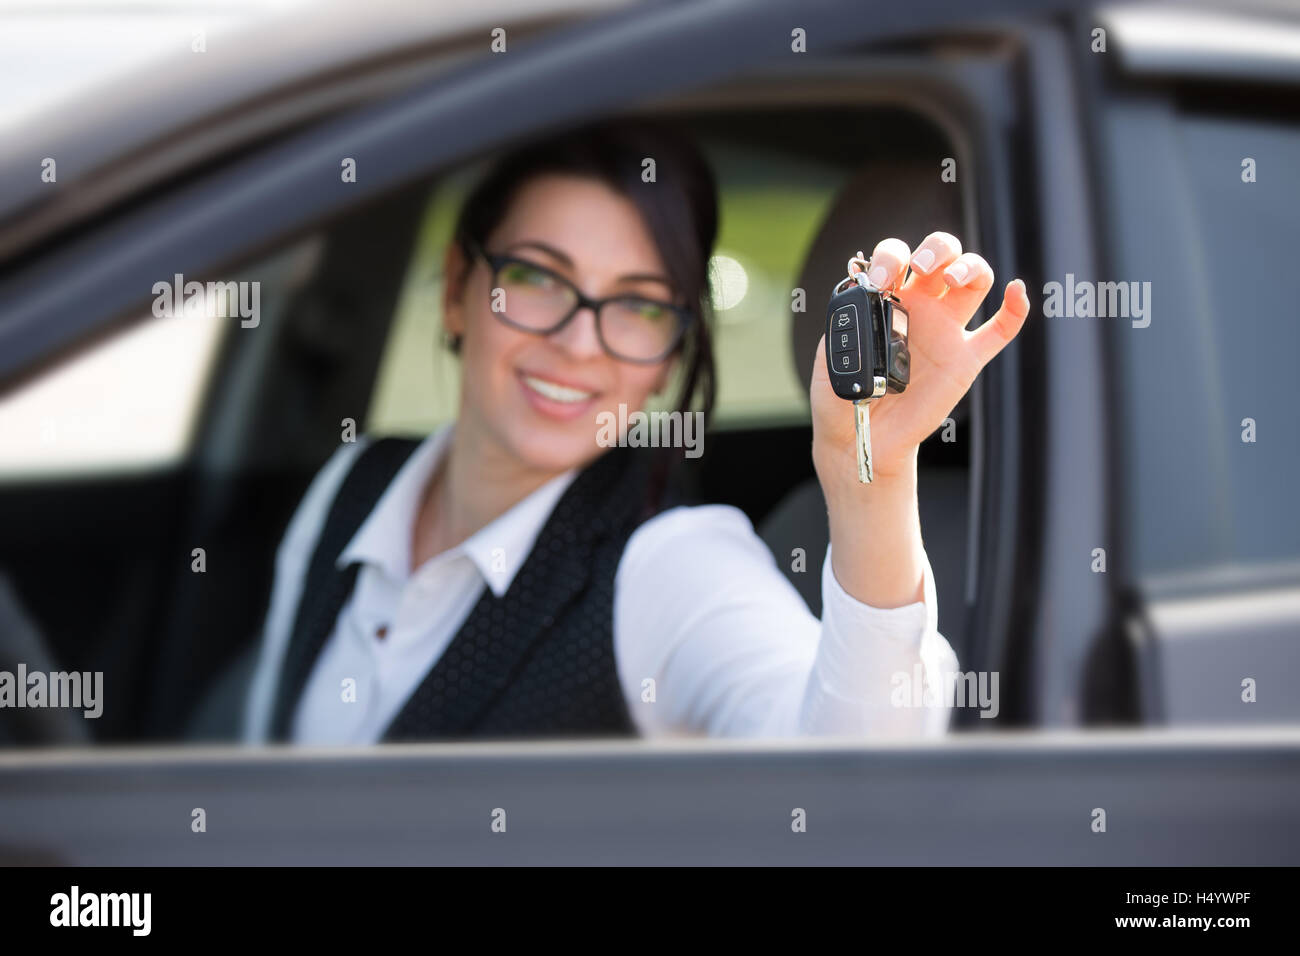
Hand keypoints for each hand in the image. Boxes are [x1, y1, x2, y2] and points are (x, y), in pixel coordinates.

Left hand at [811, 232, 1030, 485]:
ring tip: (953, 279)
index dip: (892, 257)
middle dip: (935, 249)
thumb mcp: (828, 362)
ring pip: (973, 280)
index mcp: (884, 300)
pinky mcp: (966, 360)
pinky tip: (1017, 290)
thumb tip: (858, 309)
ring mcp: (946, 331)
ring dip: (970, 266)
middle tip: (921, 268)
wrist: (861, 439)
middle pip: (942, 255)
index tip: (882, 280)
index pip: (897, 257)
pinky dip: (1016, 308)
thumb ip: (844, 332)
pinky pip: (1000, 330)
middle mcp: (919, 307)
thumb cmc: (842, 398)